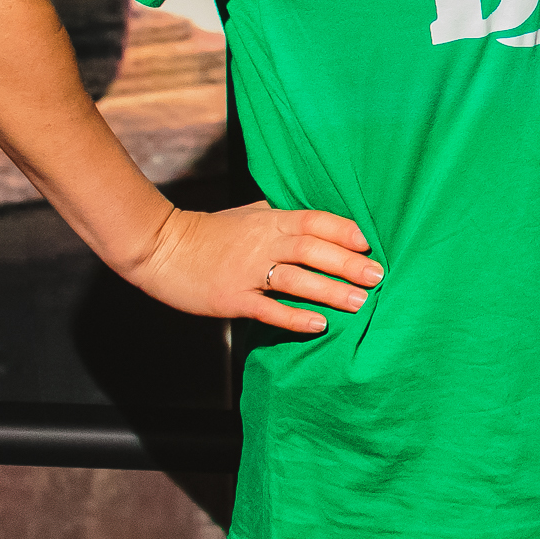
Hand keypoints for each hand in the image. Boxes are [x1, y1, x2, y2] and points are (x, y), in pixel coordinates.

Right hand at [124, 200, 381, 334]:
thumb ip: (282, 216)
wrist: (161, 248)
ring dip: (330, 290)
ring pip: (296, 279)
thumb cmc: (210, 232)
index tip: (368, 243)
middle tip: (377, 276)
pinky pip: (268, 309)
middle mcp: (262, 244)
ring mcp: (247, 272)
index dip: (342, 231)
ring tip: (360, 302)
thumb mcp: (249, 214)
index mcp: (270, 221)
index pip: (314, 221)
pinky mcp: (231, 299)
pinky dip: (294, 316)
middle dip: (347, 263)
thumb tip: (320, 219)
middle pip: (312, 250)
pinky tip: (318, 324)